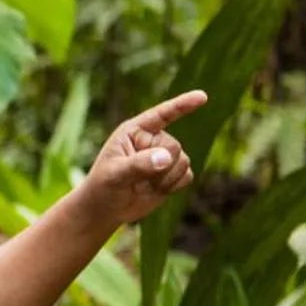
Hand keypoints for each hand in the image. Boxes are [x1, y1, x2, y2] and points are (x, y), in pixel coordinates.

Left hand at [80, 89, 204, 226]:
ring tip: (143, 186)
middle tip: (137, 179)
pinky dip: (174, 186)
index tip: (202, 97)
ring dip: (166, 179)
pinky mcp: (173, 172)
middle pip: (174, 146)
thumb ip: (139, 164)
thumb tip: (167, 157)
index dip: (182, 105)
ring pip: (183, 162)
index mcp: (134, 131)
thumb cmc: (103, 186)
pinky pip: (187, 176)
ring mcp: (164, 155)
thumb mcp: (115, 174)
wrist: (105, 209)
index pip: (161, 115)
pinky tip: (155, 190)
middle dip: (160, 167)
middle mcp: (152, 139)